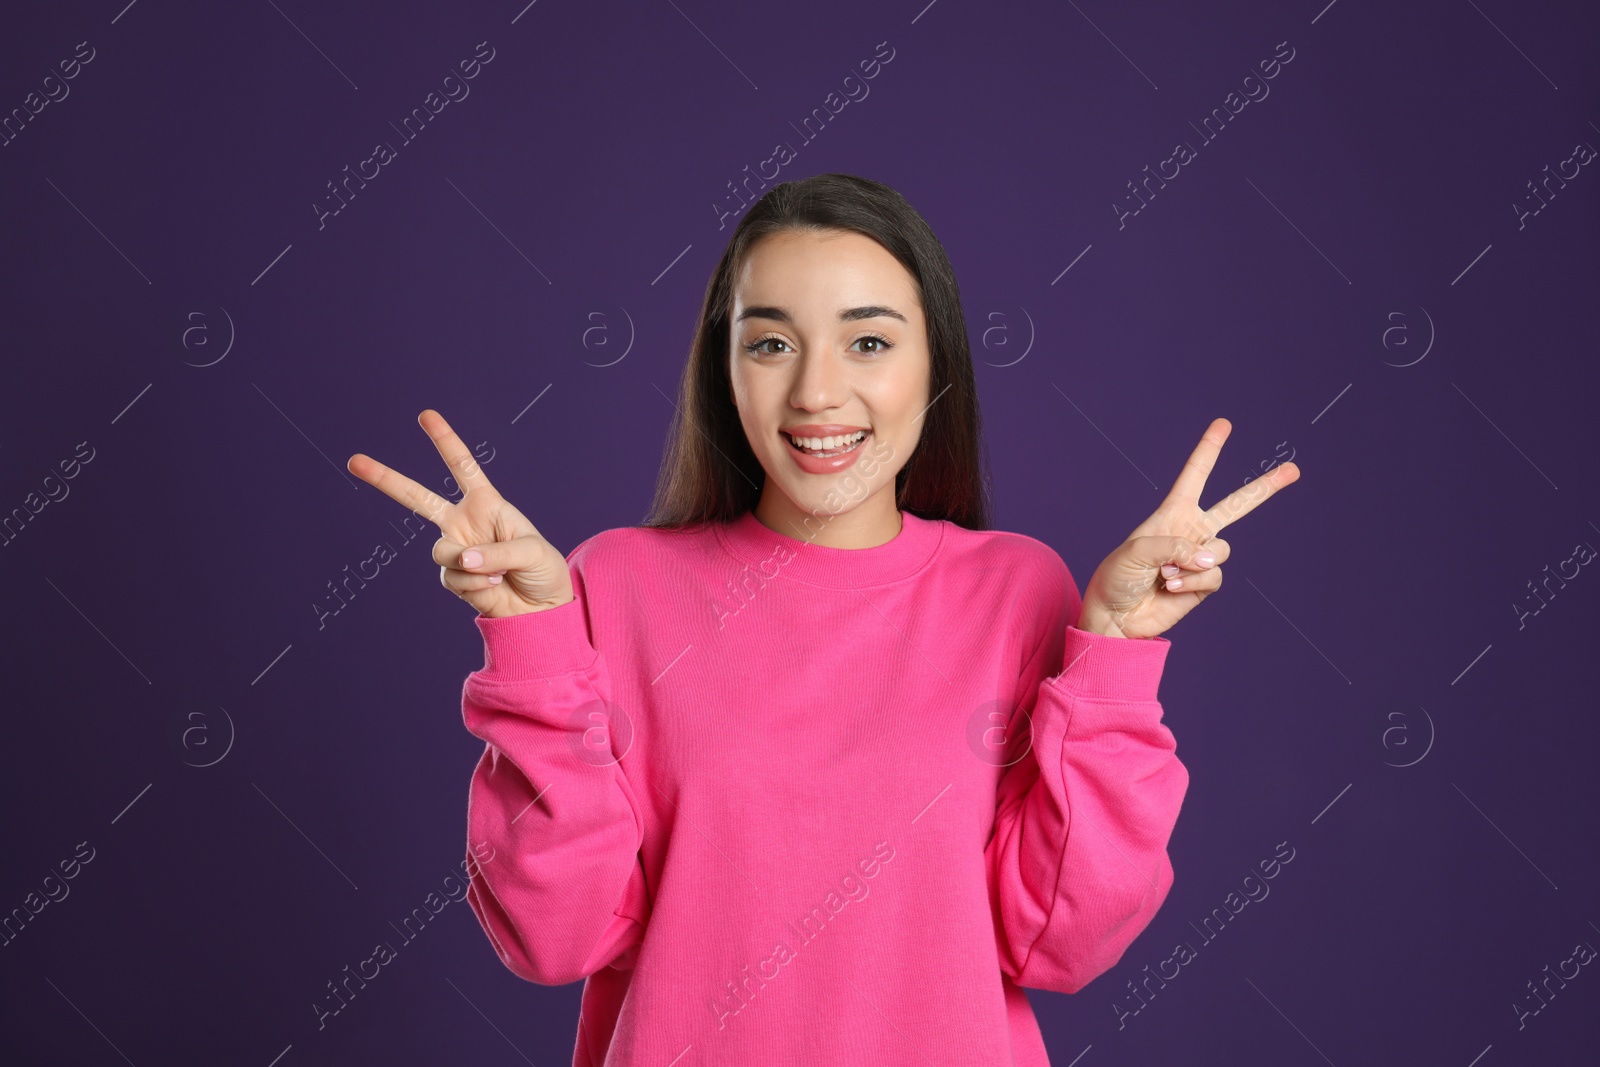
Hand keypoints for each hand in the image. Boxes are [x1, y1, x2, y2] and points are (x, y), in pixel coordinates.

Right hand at [346, 410, 573, 618]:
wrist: (541, 609)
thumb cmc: (543, 571)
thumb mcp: (532, 551)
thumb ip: (497, 551)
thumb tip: (462, 558)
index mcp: (486, 503)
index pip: (462, 466)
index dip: (445, 441)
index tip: (426, 416)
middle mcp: (464, 522)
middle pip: (417, 498)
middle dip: (386, 479)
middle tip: (355, 460)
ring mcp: (455, 549)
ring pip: (440, 551)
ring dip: (470, 565)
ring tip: (498, 574)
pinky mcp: (453, 577)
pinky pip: (452, 577)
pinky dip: (475, 585)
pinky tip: (494, 587)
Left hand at [1077, 418, 1299, 639]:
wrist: (1116, 617)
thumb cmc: (1117, 577)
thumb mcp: (1137, 551)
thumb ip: (1175, 546)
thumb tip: (1209, 559)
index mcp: (1172, 513)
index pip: (1195, 476)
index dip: (1209, 450)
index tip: (1223, 424)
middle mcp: (1191, 531)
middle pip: (1236, 505)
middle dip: (1265, 488)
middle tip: (1294, 470)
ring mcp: (1200, 557)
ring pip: (1221, 550)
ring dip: (1192, 563)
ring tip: (1164, 574)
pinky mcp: (1204, 584)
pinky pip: (1214, 576)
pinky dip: (1192, 582)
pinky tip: (1171, 587)